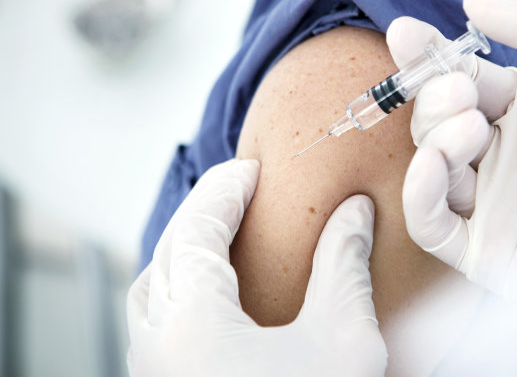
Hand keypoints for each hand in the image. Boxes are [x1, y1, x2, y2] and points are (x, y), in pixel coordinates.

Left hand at [127, 159, 386, 376]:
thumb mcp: (343, 340)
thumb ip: (344, 266)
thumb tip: (355, 211)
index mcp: (193, 323)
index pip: (198, 230)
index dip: (225, 190)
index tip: (252, 169)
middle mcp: (158, 345)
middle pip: (168, 252)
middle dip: (202, 213)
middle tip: (239, 192)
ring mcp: (154, 372)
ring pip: (151, 289)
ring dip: (182, 251)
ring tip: (222, 235)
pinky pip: (154, 322)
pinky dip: (178, 289)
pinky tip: (215, 297)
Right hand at [388, 0, 516, 294]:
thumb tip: (474, 1)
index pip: (462, 78)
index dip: (431, 54)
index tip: (407, 32)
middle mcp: (502, 155)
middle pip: (436, 119)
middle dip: (435, 97)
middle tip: (462, 89)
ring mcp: (491, 203)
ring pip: (430, 165)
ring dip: (436, 136)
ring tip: (471, 124)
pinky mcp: (484, 250)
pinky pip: (430, 225)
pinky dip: (420, 193)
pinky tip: (434, 163)